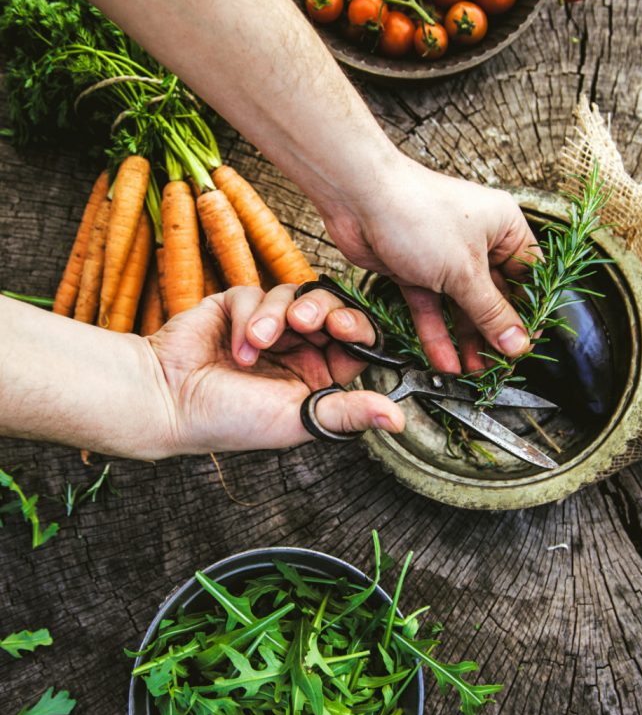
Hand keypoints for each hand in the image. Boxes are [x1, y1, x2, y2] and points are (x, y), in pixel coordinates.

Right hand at [146, 285, 404, 454]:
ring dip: (279, 317)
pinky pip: (259, 293)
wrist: (171, 402)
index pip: (354, 341)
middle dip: (323, 312)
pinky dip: (250, 317)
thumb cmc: (231, 421)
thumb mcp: (300, 418)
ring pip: (296, 296)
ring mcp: (268, 326)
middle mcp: (297, 349)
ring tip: (258, 344)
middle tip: (309, 322)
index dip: (357, 330)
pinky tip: (236, 346)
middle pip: (330, 309)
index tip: (347, 329)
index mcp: (318, 376)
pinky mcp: (237, 307)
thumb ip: (349, 412)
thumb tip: (397, 419)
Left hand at [320, 154, 538, 373]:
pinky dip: (436, 333)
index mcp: (504, 226)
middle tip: (497, 366)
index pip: (529, 275)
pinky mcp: (415, 269)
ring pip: (461, 306)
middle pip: (494, 296)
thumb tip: (516, 343)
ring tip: (472, 372)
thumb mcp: (465, 271)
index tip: (525, 344)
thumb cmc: (418, 214)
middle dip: (493, 333)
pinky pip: (431, 307)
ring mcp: (444, 256)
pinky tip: (443, 360)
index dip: (529, 311)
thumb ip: (491, 312)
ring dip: (465, 340)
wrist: (359, 199)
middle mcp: (477, 240)